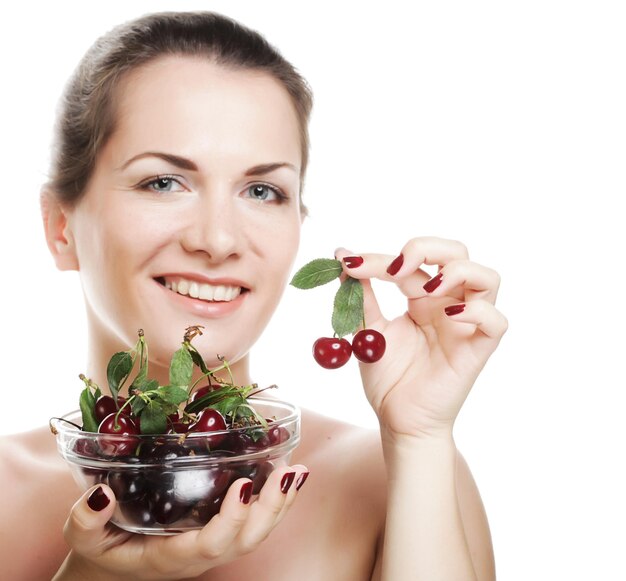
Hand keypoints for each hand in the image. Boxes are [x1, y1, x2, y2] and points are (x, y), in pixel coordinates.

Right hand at [53, 465, 308, 579]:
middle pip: (246, 541)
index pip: (210, 544)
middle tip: (285, 473)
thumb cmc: (101, 550)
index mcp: (171, 556)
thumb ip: (86, 520)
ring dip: (280, 505)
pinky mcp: (220, 534)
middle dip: (270, 509)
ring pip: (256, 535)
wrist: (113, 569)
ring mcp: (213, 547)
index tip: (244, 485)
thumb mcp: (84, 538)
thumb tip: (100, 494)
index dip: (232, 519)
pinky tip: (290, 476)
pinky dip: (276, 503)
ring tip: (297, 472)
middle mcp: (199, 556)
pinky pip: (255, 525)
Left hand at [336, 236, 507, 440]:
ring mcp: (467, 325)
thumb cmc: (388, 379)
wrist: (399, 421)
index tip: (350, 265)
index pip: (412, 262)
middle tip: (396, 268)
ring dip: (458, 272)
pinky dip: (478, 312)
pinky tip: (450, 317)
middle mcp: (449, 305)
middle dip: (427, 248)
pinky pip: (497, 321)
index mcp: (423, 298)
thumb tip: (342, 253)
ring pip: (488, 278)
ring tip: (426, 290)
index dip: (381, 259)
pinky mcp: (478, 350)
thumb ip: (360, 295)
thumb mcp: (368, 331)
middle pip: (457, 253)